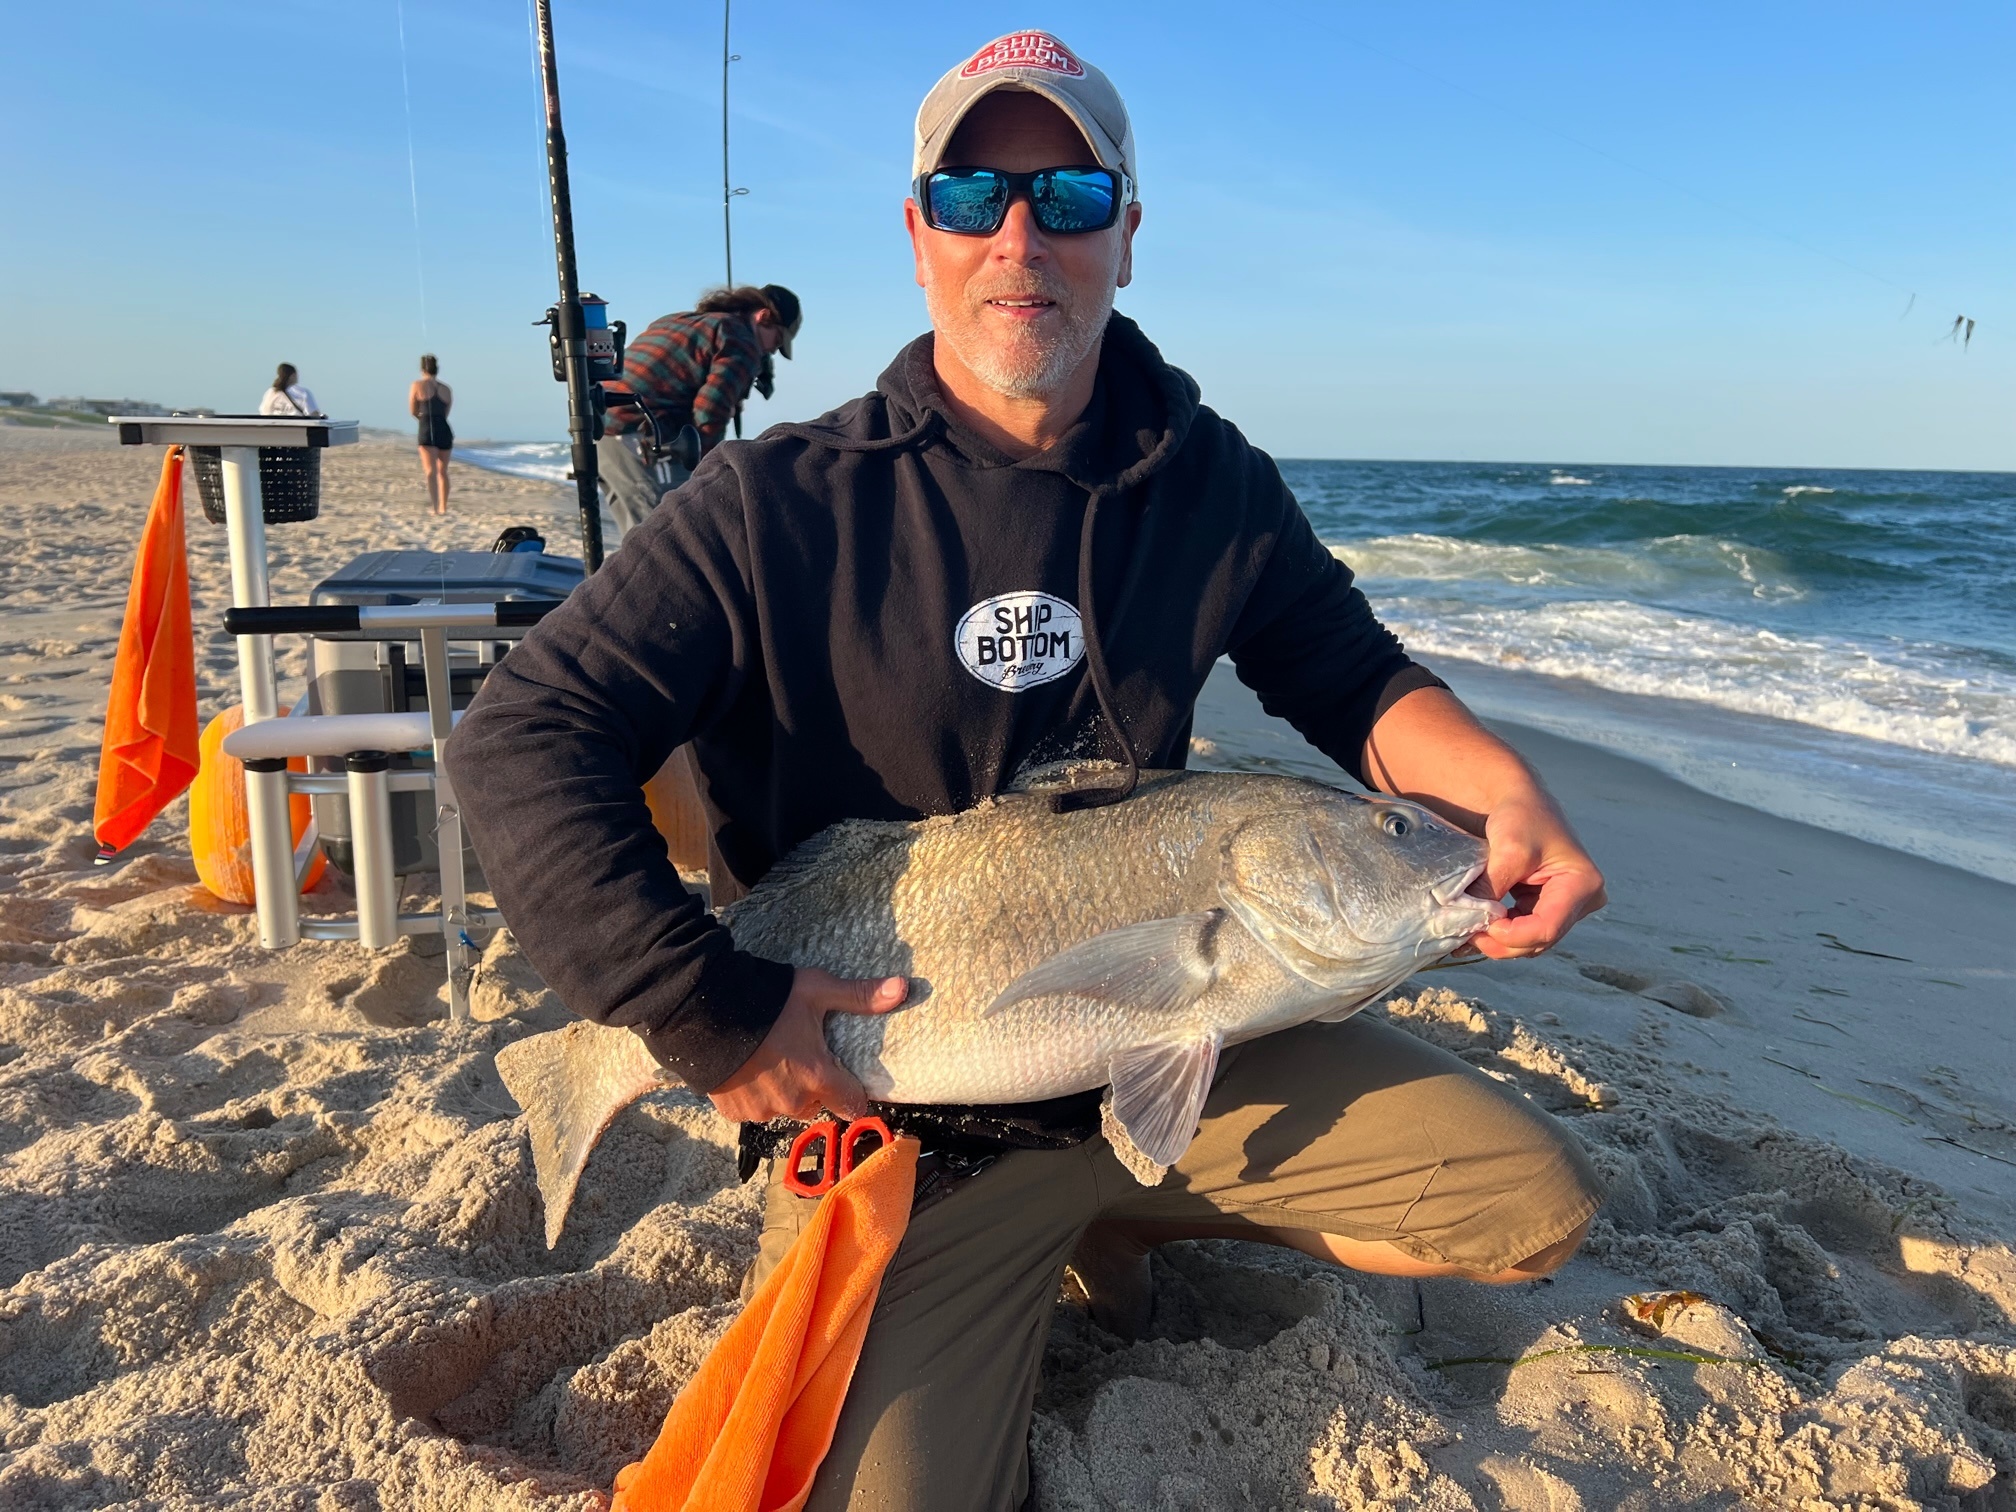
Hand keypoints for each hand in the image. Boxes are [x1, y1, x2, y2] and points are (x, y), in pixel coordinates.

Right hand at [707, 968, 907, 1122]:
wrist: (702, 1011)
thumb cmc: (766, 1000)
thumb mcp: (816, 991)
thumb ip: (858, 995)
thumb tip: (904, 988)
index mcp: (818, 1077)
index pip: (852, 1105)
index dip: (853, 1093)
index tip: (847, 1080)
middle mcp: (792, 1102)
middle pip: (816, 1104)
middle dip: (814, 1086)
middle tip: (800, 1056)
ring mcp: (761, 1110)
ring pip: (784, 1109)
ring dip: (783, 1092)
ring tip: (771, 1060)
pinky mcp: (733, 1112)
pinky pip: (754, 1110)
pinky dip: (753, 1095)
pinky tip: (747, 1069)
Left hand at [1467, 795, 1606, 960]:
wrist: (1517, 802)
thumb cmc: (1520, 818)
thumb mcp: (1508, 851)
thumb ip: (1491, 888)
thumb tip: (1466, 920)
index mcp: (1584, 884)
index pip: (1547, 927)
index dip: (1513, 935)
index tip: (1483, 926)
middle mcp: (1582, 901)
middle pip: (1540, 939)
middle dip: (1503, 941)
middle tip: (1467, 934)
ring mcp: (1566, 907)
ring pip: (1531, 941)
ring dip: (1499, 941)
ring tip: (1469, 930)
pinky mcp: (1547, 908)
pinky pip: (1524, 932)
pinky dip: (1500, 933)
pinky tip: (1477, 928)